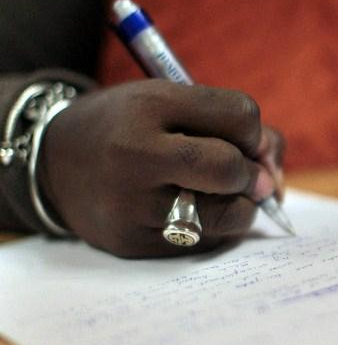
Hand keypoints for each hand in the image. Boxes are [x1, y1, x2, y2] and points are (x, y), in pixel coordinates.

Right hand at [37, 79, 284, 257]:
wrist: (55, 162)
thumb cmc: (132, 127)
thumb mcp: (172, 101)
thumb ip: (234, 125)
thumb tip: (275, 180)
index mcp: (151, 105)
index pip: (240, 116)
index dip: (254, 131)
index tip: (243, 139)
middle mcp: (136, 155)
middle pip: (230, 168)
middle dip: (251, 173)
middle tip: (243, 174)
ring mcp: (132, 205)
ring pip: (227, 214)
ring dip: (241, 205)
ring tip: (223, 194)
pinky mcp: (134, 243)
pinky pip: (206, 242)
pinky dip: (216, 228)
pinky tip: (195, 211)